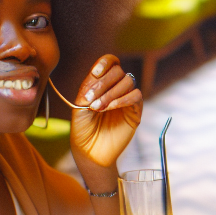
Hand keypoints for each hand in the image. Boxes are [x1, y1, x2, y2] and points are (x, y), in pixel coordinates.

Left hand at [69, 55, 142, 169]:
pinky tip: (110, 108)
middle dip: (103, 83)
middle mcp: (115, 89)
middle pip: (118, 71)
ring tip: (98, 108)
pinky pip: (136, 96)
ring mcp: (126, 99)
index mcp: (102, 84)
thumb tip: (98, 74)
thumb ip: (88, 88)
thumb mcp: (79, 106)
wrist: (90, 151)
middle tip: (91, 100)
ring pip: (128, 81)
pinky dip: (123, 99)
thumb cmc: (83, 129)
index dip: (105, 63)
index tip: (95, 73)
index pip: (110, 63)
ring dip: (111, 93)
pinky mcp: (135, 111)